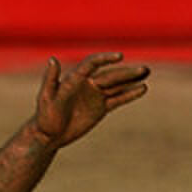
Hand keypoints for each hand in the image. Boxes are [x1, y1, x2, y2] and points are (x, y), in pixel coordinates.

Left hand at [30, 52, 148, 148]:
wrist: (49, 134)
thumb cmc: (45, 116)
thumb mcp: (47, 97)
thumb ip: (51, 79)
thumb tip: (53, 59)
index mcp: (75, 79)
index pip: (92, 64)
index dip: (105, 59)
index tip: (120, 57)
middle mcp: (87, 84)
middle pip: (110, 75)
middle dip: (127, 72)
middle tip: (144, 69)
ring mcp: (95, 95)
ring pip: (116, 85)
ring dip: (131, 79)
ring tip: (146, 73)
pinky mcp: (101, 107)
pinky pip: (117, 99)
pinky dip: (129, 94)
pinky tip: (142, 89)